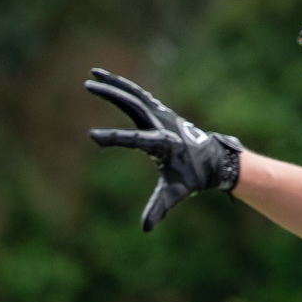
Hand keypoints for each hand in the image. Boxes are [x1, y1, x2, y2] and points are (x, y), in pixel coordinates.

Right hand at [85, 68, 241, 230]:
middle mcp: (161, 123)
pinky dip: (124, 87)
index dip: (112, 138)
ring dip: (114, 83)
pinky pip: (139, 96)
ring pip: (134, 94)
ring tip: (93, 73)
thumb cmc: (193, 177)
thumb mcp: (175, 193)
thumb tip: (146, 228)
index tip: (92, 136)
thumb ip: (159, 207)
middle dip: (109, 93)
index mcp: (163, 143)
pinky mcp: (160, 112)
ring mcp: (162, 114)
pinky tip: (111, 81)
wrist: (214, 160)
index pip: (133, 139)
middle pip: (131, 103)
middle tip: (87, 85)